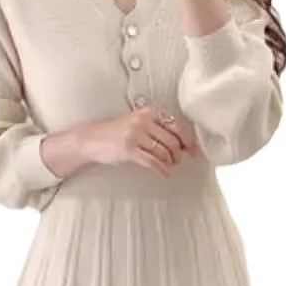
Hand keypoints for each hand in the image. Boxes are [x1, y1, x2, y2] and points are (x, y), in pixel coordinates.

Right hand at [79, 104, 199, 177]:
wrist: (92, 139)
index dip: (188, 140)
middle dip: (179, 153)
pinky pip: (153, 161)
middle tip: (177, 160)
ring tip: (168, 166)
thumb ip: (159, 129)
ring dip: (170, 162)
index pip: (177, 126)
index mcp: (149, 111)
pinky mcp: (129, 149)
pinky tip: (165, 173)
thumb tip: (184, 144)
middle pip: (173, 140)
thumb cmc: (117, 133)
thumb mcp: (139, 123)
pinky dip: (162, 169)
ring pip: (164, 151)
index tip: (193, 151)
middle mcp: (144, 120)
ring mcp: (136, 134)